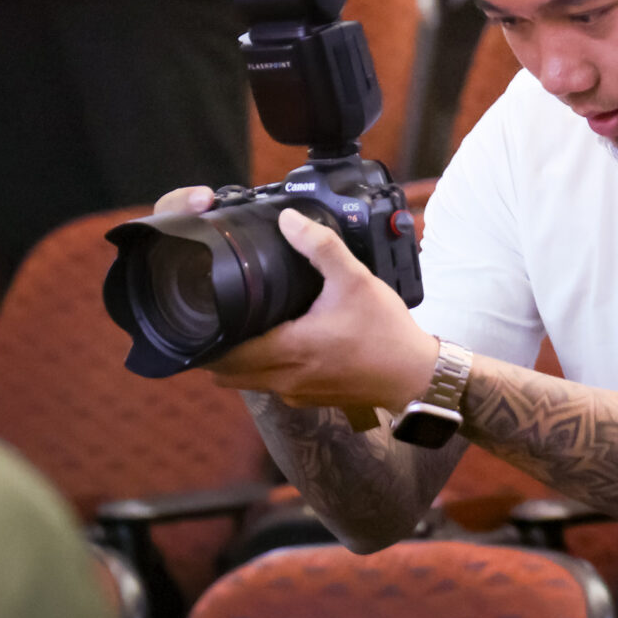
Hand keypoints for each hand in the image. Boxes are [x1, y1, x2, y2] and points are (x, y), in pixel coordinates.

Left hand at [200, 207, 440, 413]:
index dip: (208, 336)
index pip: (225, 354)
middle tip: (217, 317)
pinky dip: (262, 370)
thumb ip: (320, 246)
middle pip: (226, 372)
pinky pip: (270, 386)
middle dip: (216, 348)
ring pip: (246, 382)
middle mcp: (285, 378)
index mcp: (289, 349)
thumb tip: (288, 219)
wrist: (414, 376)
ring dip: (238, 361)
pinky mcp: (308, 398)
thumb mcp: (355, 280)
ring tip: (241, 328)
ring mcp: (295, 392)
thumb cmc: (386, 332)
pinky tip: (277, 345)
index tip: (204, 313)